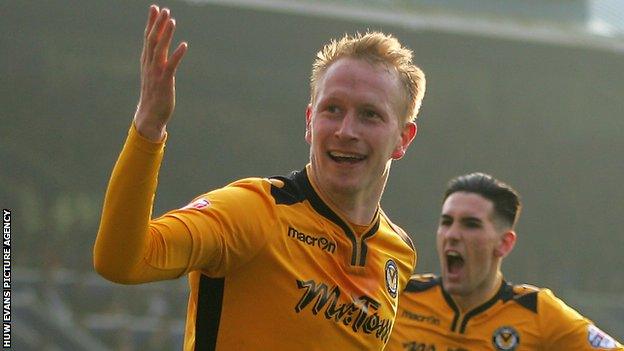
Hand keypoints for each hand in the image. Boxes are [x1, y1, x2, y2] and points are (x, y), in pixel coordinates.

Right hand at [133, 5, 187, 140]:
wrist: (150, 116)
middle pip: (152, 40)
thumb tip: (158, 50)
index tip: (155, 8)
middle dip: (158, 24)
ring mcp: (156, 73)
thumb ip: (155, 61)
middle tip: (164, 9)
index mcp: (147, 61)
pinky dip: (177, 55)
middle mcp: (149, 65)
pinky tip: (184, 45)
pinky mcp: (164, 82)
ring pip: (159, 50)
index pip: (148, 38)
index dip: (151, 22)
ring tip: (172, 20)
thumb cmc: (153, 94)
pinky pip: (171, 66)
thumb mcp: (153, 74)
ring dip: (166, 34)